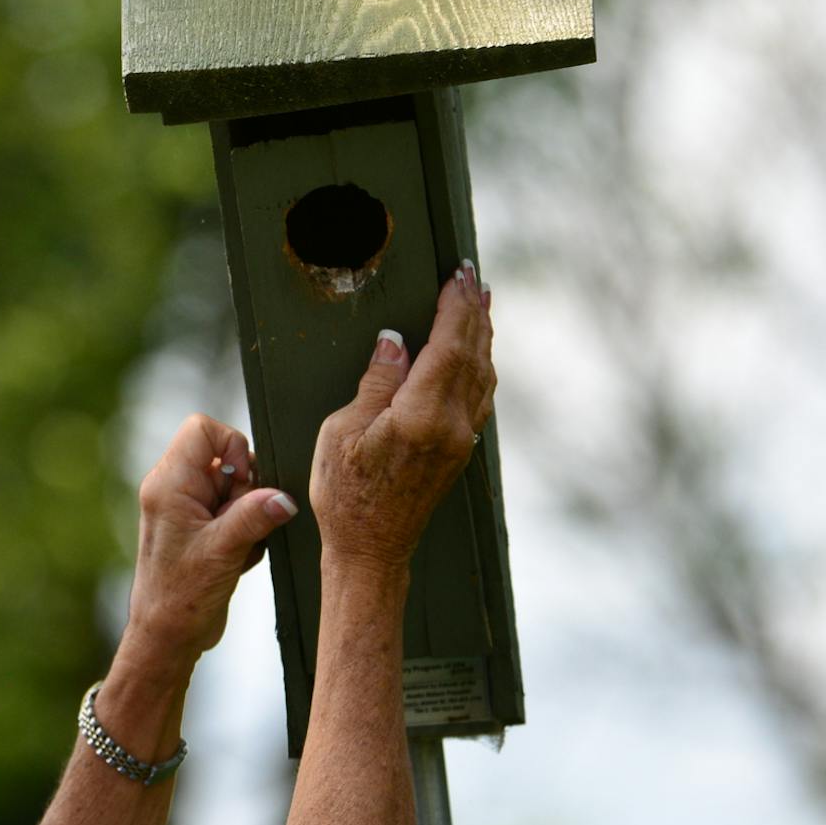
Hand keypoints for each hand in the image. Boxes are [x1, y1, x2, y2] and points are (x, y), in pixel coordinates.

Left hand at [124, 413, 299, 665]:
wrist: (167, 636)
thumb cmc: (179, 598)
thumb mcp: (223, 552)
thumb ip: (255, 517)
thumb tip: (283, 496)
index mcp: (169, 484)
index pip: (202, 429)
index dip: (233, 447)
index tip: (243, 482)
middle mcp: (174, 490)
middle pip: (225, 459)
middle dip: (245, 490)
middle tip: (238, 524)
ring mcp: (187, 509)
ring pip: (235, 488)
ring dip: (247, 515)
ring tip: (237, 547)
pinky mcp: (200, 528)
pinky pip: (235, 512)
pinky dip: (244, 532)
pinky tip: (235, 559)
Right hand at [310, 263, 495, 575]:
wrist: (371, 549)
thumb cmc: (344, 494)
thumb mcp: (343, 432)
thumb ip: (376, 382)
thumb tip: (395, 340)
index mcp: (421, 416)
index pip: (448, 346)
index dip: (455, 307)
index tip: (457, 275)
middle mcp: (451, 425)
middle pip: (473, 354)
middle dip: (473, 311)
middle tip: (472, 276)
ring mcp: (461, 439)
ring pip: (482, 374)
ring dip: (482, 335)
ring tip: (480, 304)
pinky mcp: (459, 450)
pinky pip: (480, 395)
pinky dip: (480, 364)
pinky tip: (475, 354)